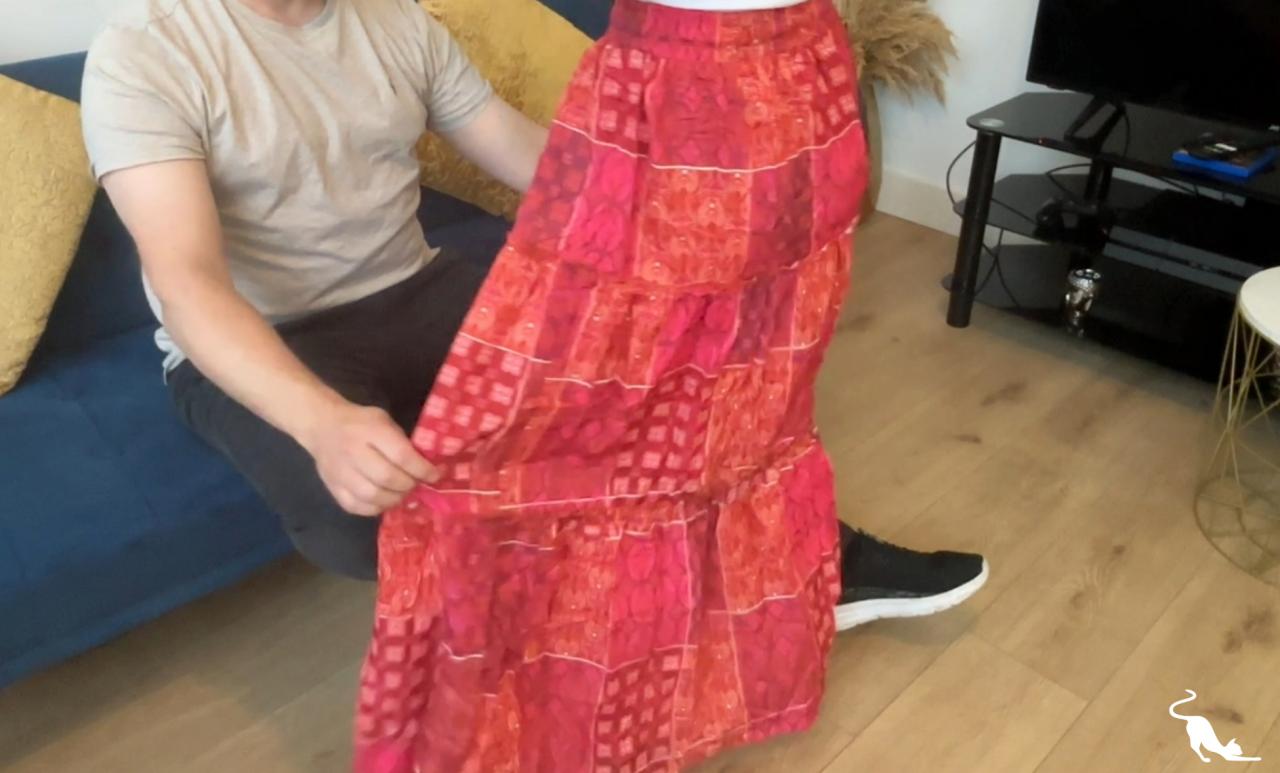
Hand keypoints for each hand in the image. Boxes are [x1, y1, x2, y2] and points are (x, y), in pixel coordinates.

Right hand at [298, 399, 439, 516]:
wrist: (322, 426)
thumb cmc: (361, 422)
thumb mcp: (384, 420)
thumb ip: (402, 441)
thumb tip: (426, 467)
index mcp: (370, 431)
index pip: (401, 455)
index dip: (422, 469)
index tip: (435, 475)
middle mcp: (353, 452)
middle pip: (387, 478)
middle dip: (409, 485)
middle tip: (416, 484)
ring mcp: (340, 473)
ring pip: (372, 496)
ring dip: (394, 499)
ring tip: (402, 493)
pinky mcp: (332, 488)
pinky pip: (357, 507)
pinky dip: (375, 508)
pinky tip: (384, 500)